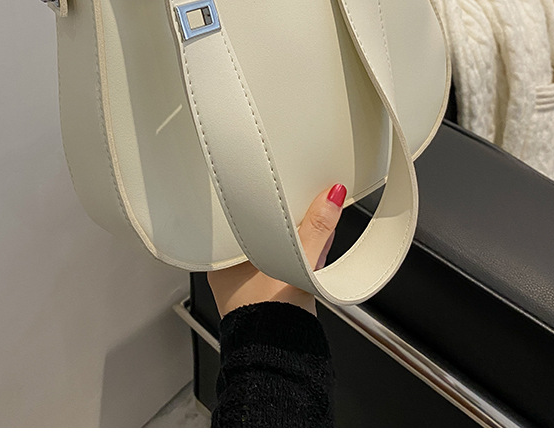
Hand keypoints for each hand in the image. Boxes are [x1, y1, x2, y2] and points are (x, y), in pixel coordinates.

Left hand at [207, 183, 346, 317]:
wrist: (280, 359)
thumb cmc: (269, 319)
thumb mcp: (296, 261)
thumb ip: (316, 229)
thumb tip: (330, 199)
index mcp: (223, 262)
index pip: (244, 221)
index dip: (267, 206)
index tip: (286, 195)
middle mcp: (233, 276)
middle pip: (263, 236)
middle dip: (287, 224)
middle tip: (305, 208)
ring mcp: (251, 290)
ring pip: (276, 254)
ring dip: (296, 243)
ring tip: (313, 230)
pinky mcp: (272, 300)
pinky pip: (285, 271)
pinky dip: (300, 260)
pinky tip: (315, 255)